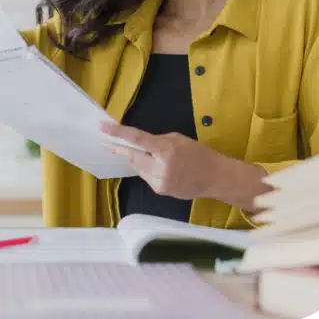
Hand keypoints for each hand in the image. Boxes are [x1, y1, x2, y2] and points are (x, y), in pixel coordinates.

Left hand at [101, 122, 227, 199]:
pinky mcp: (159, 191)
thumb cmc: (198, 153)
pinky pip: (145, 176)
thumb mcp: (177, 139)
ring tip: (127, 150)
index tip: (103, 128)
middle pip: (132, 157)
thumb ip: (156, 141)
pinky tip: (150, 164)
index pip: (137, 140)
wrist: (215, 178)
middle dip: (117, 149)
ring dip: (132, 158)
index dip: (118, 133)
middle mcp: (161, 168)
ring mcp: (159, 182)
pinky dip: (144, 168)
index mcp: (166, 150)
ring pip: (137, 167)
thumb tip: (137, 143)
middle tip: (103, 141)